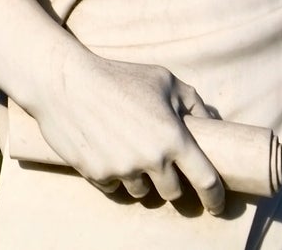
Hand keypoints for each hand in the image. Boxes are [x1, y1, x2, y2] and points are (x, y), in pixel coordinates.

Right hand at [25, 51, 228, 214]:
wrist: (64, 81)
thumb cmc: (117, 76)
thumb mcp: (162, 80)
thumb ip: (193, 102)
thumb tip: (214, 123)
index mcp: (173, 137)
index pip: (206, 181)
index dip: (216, 197)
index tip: (216, 204)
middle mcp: (151, 158)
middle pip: (172, 192)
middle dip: (170, 181)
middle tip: (159, 164)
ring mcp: (122, 169)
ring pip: (142, 191)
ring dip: (140, 178)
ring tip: (127, 151)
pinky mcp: (97, 174)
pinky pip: (113, 187)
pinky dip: (114, 175)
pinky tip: (106, 150)